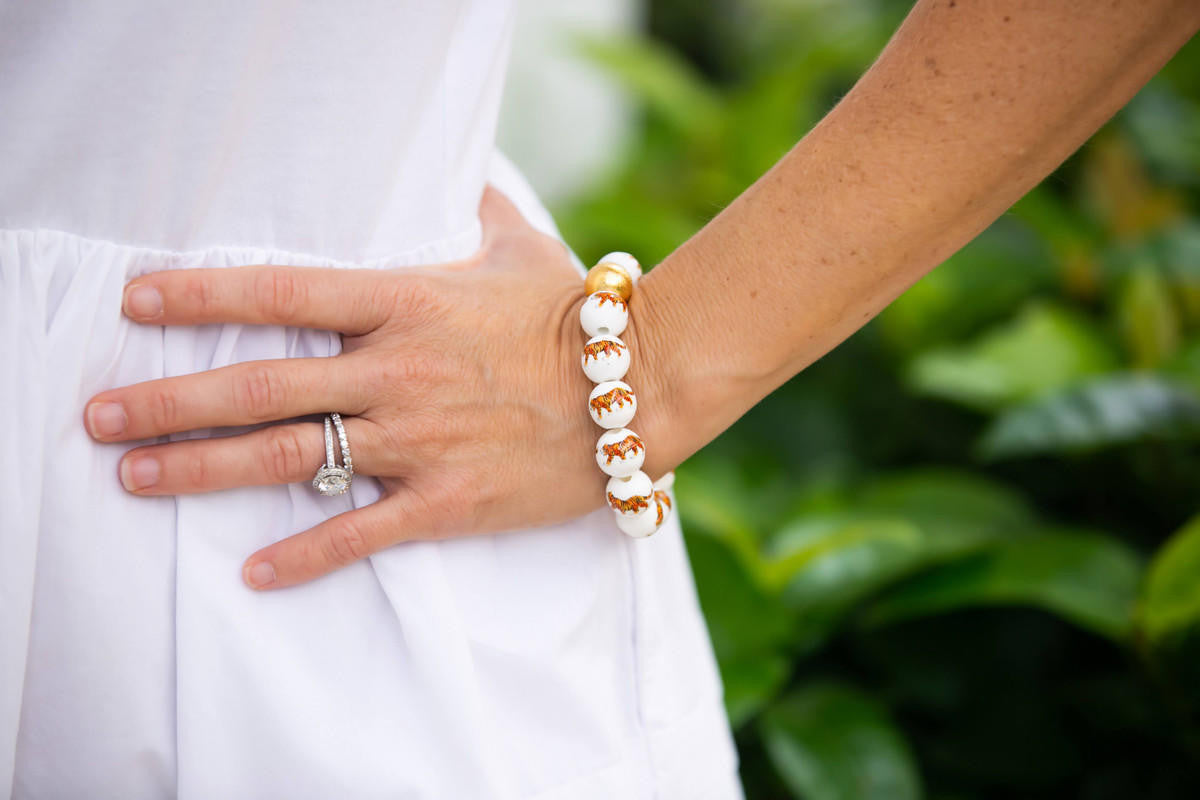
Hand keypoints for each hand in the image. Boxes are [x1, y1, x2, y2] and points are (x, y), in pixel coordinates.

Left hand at [83, 187, 671, 589]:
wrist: (641, 385)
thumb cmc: (578, 312)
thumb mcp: (521, 246)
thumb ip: (476, 209)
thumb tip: (464, 174)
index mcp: (406, 303)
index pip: (282, 292)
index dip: (202, 294)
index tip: (138, 299)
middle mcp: (395, 371)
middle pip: (257, 386)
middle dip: (167, 401)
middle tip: (98, 415)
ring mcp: (417, 440)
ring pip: (286, 458)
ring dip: (200, 470)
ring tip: (134, 477)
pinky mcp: (446, 500)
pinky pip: (358, 531)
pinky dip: (302, 555)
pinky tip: (251, 573)